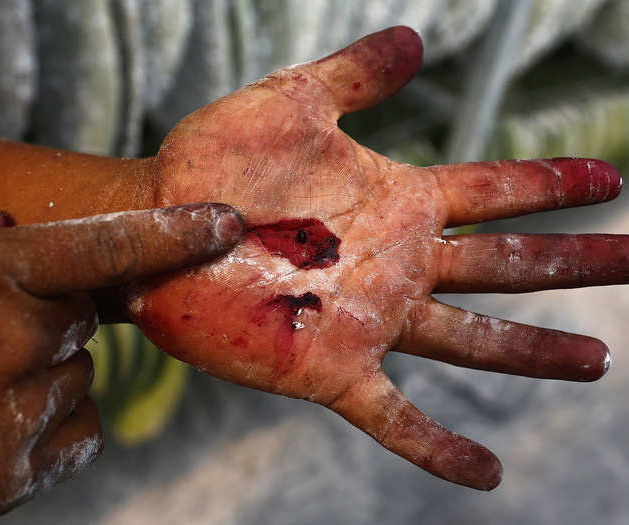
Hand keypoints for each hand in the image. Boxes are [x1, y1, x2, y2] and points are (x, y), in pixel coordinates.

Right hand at [0, 204, 241, 522]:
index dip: (175, 232)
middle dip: (49, 320)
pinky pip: (79, 428)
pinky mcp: (18, 470)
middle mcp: (15, 336)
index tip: (229, 224)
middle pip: (86, 317)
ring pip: (80, 374)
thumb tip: (16, 222)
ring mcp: (19, 407)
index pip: (106, 244)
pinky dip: (51, 424)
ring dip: (41, 375)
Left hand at [132, 27, 625, 489]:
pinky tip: (487, 473)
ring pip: (469, 340)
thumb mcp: (293, 102)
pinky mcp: (328, 366)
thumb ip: (354, 76)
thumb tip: (417, 39)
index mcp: (394, 201)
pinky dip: (438, 446)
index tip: (609, 180)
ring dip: (530, 352)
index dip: (550, 185)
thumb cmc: (214, 162)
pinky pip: (394, 416)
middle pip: (502, 264)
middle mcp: (395, 262)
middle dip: (571, 264)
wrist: (157, 226)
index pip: (493, 191)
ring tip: (594, 362)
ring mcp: (368, 318)